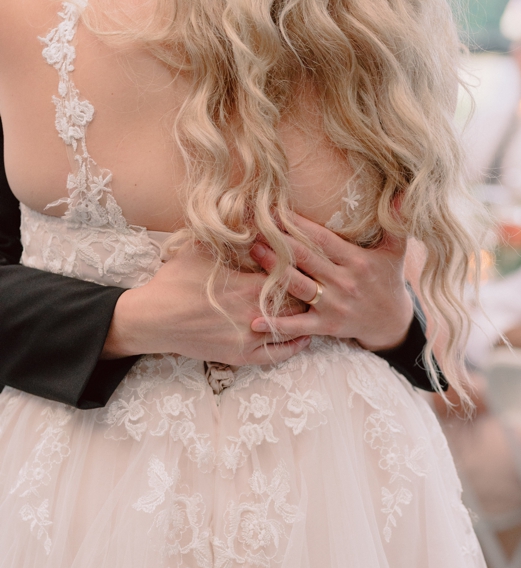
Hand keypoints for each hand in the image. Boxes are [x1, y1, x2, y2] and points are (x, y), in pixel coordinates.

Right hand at [105, 245, 309, 364]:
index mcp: (249, 286)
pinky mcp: (243, 356)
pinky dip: (296, 345)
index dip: (302, 270)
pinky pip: (279, 354)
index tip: (310, 264)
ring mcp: (251, 338)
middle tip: (320, 286)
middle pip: (298, 303)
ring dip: (307, 319)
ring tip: (320, 309)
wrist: (153, 319)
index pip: (290, 276)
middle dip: (308, 293)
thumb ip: (226, 234)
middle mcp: (255, 314)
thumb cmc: (174, 282)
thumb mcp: (199, 250)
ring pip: (292, 328)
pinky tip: (306, 336)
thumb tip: (244, 211)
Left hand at [248, 214, 413, 352]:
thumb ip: (397, 223)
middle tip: (254, 225)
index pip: (322, 239)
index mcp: (357, 261)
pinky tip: (255, 320)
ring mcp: (335, 305)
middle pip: (305, 258)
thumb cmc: (388, 280)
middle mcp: (345, 283)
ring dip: (273, 270)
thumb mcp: (396, 251)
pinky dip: (277, 324)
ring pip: (298, 285)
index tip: (275, 210)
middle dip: (278, 241)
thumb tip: (404, 194)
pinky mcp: (327, 325)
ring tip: (255, 251)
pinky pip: (299, 325)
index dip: (297, 224)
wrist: (392, 322)